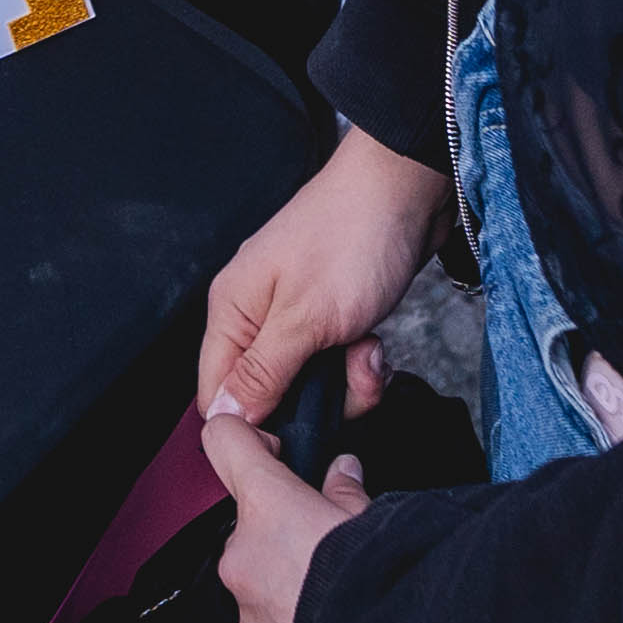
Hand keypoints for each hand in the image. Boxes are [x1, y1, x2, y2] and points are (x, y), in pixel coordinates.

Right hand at [200, 128, 448, 423]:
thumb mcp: (305, 318)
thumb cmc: (351, 238)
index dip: (250, 423)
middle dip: (315, 403)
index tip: (294, 432)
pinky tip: (377, 343)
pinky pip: (336, 363)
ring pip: (310, 384)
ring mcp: (295, 314)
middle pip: (268, 395)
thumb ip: (263, 372)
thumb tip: (226, 416)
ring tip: (368, 351)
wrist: (407, 190)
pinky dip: (361, 362)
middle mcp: (256, 314)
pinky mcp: (330, 315)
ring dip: (347, 382)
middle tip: (348, 377)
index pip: (216, 393)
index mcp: (232, 310)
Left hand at [202, 395, 377, 622]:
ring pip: (256, 585)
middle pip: (250, 527)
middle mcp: (244, 559)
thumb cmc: (390, 586)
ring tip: (339, 602)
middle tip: (334, 547)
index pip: (225, 442)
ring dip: (287, 587)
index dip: (246, 440)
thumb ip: (349, 492)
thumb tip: (342, 474)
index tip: (269, 452)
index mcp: (269, 509)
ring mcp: (246, 617)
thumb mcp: (379, 519)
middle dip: (286, 532)